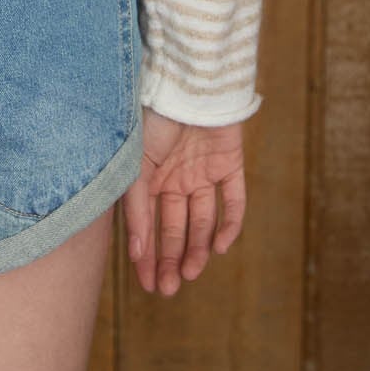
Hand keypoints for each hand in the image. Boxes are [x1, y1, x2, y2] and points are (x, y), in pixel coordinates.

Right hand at [120, 106, 246, 294]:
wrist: (187, 82)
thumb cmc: (153, 117)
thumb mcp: (136, 166)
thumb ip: (136, 209)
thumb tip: (136, 253)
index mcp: (149, 176)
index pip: (149, 224)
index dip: (149, 255)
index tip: (148, 285)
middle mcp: (176, 177)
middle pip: (176, 227)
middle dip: (172, 258)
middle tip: (170, 289)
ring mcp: (203, 171)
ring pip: (203, 219)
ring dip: (198, 247)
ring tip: (192, 272)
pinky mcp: (229, 164)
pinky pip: (233, 200)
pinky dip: (229, 224)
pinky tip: (220, 247)